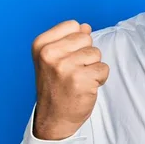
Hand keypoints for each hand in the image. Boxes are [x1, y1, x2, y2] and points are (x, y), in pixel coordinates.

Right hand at [31, 20, 108, 139]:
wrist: (53, 118)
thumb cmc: (56, 86)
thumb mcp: (54, 58)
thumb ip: (69, 40)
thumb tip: (85, 26)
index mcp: (41, 45)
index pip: (74, 25)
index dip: (76, 42)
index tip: (66, 58)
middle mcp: (49, 54)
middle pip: (86, 38)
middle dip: (86, 54)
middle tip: (73, 71)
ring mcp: (64, 67)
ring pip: (96, 53)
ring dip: (92, 67)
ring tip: (78, 79)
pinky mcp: (80, 80)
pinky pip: (103, 68)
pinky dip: (99, 78)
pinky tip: (85, 87)